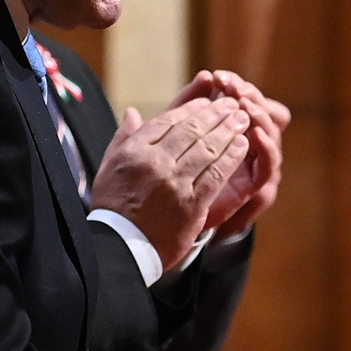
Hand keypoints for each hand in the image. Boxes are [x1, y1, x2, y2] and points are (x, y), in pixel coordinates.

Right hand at [90, 97, 250, 268]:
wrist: (120, 248)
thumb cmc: (113, 207)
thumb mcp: (108, 168)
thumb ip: (123, 138)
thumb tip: (133, 113)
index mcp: (135, 151)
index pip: (169, 120)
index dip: (192, 108)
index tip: (207, 102)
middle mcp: (155, 163)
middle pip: (192, 130)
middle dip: (216, 114)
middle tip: (233, 104)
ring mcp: (175, 184)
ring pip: (207, 149)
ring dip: (228, 131)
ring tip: (242, 120)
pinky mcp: (192, 205)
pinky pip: (216, 174)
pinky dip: (231, 157)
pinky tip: (242, 145)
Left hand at [168, 71, 289, 238]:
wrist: (166, 219)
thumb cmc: (168, 171)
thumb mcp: (174, 133)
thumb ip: (187, 104)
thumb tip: (205, 75)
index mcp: (227, 127)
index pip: (240, 98)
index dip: (232, 86)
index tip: (217, 77)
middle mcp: (246, 143)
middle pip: (258, 111)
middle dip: (246, 96)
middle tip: (231, 86)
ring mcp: (252, 165)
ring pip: (270, 133)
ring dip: (259, 116)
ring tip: (243, 104)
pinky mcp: (255, 187)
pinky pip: (267, 166)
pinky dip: (267, 148)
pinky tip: (254, 134)